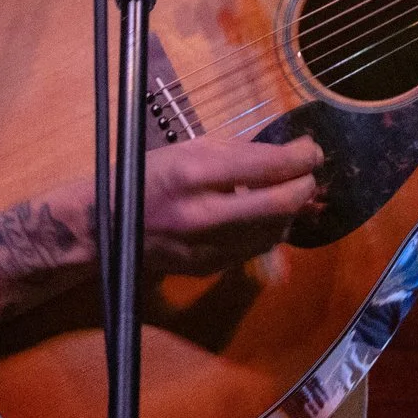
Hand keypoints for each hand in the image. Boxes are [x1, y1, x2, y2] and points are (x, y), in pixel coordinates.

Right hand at [140, 135, 322, 275]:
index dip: (302, 157)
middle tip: (308, 173)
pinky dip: (269, 228)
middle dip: (304, 185)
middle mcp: (204, 214)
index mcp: (194, 174)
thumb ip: (238, 153)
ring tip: (287, 191)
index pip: (267, 166)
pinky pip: (256, 248)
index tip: (312, 150)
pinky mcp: (210, 267)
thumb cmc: (147, 177)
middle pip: (281, 204)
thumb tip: (288, 153)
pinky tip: (264, 215)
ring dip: (290, 209)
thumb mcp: (187, 150)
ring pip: (274, 230)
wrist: (105, 228)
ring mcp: (208, 247)